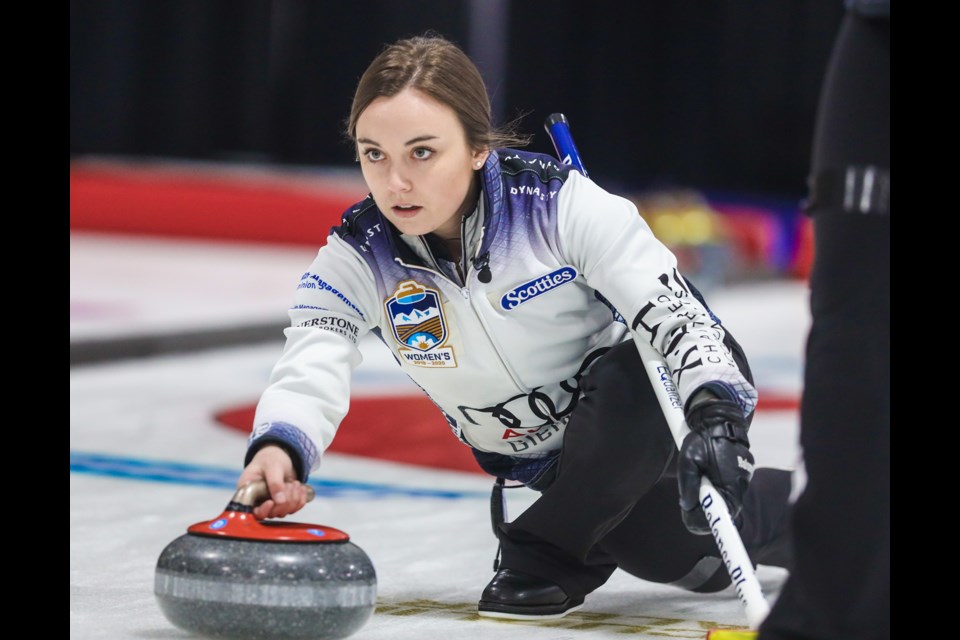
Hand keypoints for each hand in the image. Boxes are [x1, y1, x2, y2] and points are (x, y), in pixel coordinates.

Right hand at [237, 445, 311, 519]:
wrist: (280, 456)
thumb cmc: (271, 458)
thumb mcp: (272, 466)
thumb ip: (275, 482)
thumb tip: (280, 501)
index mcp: (248, 491)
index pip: (253, 510)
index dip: (264, 510)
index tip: (272, 501)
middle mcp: (258, 500)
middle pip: (271, 513)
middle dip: (285, 500)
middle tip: (289, 484)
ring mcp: (270, 504)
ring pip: (284, 512)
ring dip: (294, 498)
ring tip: (295, 483)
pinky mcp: (282, 504)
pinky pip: (293, 509)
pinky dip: (300, 499)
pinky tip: (300, 488)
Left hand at [677, 388, 753, 534]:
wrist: (719, 420)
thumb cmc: (704, 438)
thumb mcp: (688, 460)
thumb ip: (688, 484)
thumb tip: (687, 504)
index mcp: (728, 488)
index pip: (718, 519)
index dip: (702, 522)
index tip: (691, 521)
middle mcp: (739, 489)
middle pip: (718, 513)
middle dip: (701, 508)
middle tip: (687, 497)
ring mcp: (741, 483)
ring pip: (721, 502)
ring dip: (708, 497)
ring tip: (698, 477)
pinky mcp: (740, 477)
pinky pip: (726, 491)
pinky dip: (715, 488)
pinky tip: (707, 473)